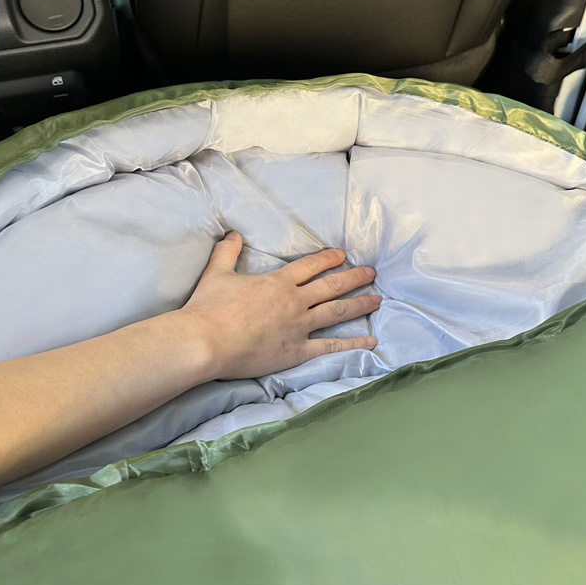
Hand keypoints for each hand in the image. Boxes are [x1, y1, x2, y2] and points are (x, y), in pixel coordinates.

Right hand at [178, 231, 379, 380]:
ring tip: (378, 299)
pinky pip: (331, 347)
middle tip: (371, 273)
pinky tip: (370, 342)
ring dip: (360, 304)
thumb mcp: (217, 273)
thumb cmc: (210, 307)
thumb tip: (233, 233)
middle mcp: (295, 301)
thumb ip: (227, 252)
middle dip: (354, 277)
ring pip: (337, 312)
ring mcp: (299, 326)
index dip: (329, 258)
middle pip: (332, 286)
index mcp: (278, 282)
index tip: (343, 254)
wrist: (207, 341)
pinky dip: (353, 345)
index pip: (310, 266)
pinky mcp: (297, 351)